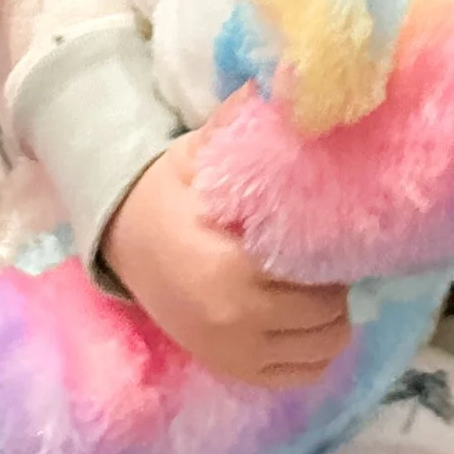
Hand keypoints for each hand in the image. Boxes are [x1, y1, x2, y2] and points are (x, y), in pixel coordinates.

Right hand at [102, 133, 353, 389]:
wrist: (121, 238)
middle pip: (330, 315)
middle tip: (316, 254)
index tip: (325, 228)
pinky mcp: (231, 371)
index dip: (333, 251)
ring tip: (308, 283)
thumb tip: (295, 78)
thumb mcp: (203, 152)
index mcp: (232, 271)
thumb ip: (246, 121)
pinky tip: (297, 316)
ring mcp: (233, 355)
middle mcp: (236, 324)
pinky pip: (302, 375)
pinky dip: (310, 349)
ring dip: (327, 317)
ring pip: (324, 349)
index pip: (321, 276)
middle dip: (333, 283)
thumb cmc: (168, 193)